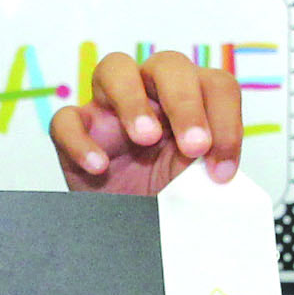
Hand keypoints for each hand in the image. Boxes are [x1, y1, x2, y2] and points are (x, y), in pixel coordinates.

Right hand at [50, 49, 241, 194]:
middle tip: (194, 147)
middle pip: (169, 65)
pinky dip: (81, 140)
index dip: (226, 121)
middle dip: (185, 103)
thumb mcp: (195, 185)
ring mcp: (109, 106)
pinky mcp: (76, 129)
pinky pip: (67, 118)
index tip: (221, 171)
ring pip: (114, 68)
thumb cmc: (166, 197)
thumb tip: (218, 175)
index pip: (216, 85)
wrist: (130, 229)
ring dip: (133, 100)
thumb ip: (207, 169)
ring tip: (146, 138)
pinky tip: (99, 166)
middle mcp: (150, 92)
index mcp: (191, 99)